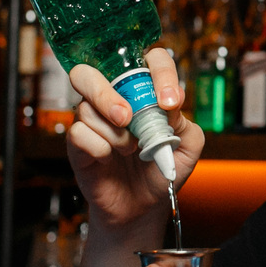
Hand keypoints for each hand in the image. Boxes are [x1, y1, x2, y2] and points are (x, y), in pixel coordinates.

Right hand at [67, 48, 204, 229]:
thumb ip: (185, 123)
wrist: (144, 207)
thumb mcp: (188, 147)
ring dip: (114, 133)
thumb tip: (168, 106)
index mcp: (142, 91)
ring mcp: (92, 120)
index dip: (160, 73)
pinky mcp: (77, 143)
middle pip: (89, 73)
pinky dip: (100, 148)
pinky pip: (78, 134)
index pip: (148, 60)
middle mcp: (112, 99)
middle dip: (107, 93)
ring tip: (130, 150)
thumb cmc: (162, 168)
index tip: (170, 102)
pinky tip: (111, 159)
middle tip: (127, 117)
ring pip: (85, 108)